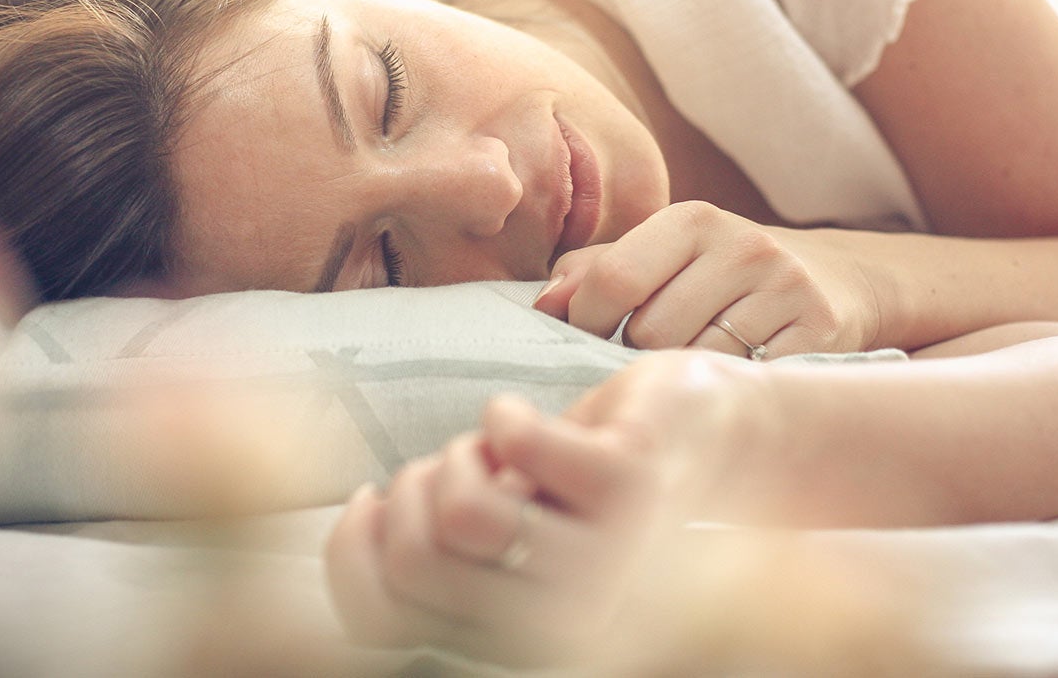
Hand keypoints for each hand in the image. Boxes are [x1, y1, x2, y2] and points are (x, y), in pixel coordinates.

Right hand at [323, 352, 776, 665]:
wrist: (708, 435)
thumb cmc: (581, 481)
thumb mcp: (492, 526)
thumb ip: (430, 548)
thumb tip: (359, 516)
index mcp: (512, 643)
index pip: (379, 622)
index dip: (350, 550)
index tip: (372, 499)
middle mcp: (560, 628)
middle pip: (414, 557)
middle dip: (414, 488)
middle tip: (464, 466)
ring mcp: (601, 563)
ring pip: (459, 509)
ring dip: (463, 455)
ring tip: (502, 453)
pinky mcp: (626, 490)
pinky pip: (510, 440)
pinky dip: (505, 413)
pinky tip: (536, 422)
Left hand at [533, 201, 884, 357]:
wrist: (837, 281)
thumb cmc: (721, 274)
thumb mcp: (664, 255)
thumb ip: (595, 272)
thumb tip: (544, 305)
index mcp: (693, 219)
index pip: (614, 278)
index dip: (583, 321)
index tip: (583, 339)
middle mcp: (744, 246)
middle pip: (651, 332)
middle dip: (635, 357)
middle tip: (643, 364)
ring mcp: (786, 289)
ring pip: (697, 363)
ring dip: (679, 380)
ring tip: (682, 376)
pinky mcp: (819, 333)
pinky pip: (745, 381)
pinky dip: (724, 392)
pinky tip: (723, 387)